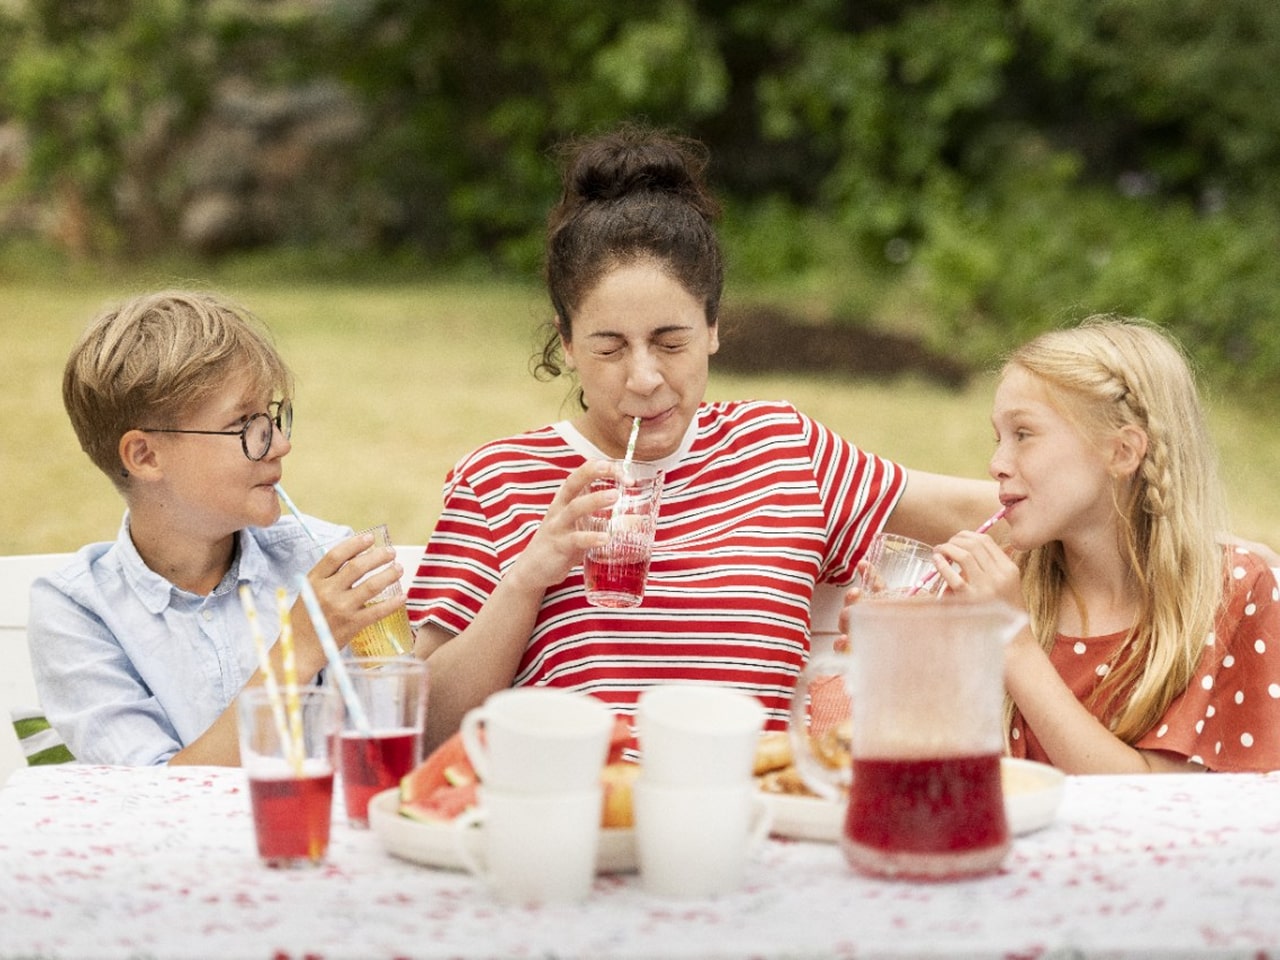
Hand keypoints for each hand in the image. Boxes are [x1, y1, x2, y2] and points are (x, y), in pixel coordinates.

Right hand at [297, 531, 401, 650]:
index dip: (355, 544)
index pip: (336, 555)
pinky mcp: (352, 625)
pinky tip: (402, 596)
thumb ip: (327, 577)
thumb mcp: (309, 592)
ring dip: (389, 574)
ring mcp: (340, 609)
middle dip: (378, 556)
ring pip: (371, 586)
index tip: (370, 537)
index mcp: (313, 581)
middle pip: (357, 567)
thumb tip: (356, 557)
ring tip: (398, 569)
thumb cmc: (306, 619)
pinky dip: (393, 602)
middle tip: (391, 552)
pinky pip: (378, 610)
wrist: (299, 650)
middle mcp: (327, 592)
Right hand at [505, 459, 620, 595]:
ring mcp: (558, 527)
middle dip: (592, 473)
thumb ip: (605, 520)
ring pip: (574, 508)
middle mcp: (560, 508)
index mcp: (566, 499)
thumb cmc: (562, 543)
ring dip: (595, 500)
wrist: (533, 569)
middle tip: (616, 472)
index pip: (582, 474)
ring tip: (616, 496)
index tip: (626, 473)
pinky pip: (575, 540)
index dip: (603, 469)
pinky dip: (591, 538)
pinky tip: (605, 538)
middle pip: (573, 483)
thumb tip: (639, 521)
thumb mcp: (583, 527)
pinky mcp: (558, 547)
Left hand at [932, 531, 1022, 609]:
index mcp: (1009, 569)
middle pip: (974, 544)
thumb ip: (992, 566)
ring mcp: (986, 588)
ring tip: (939, 551)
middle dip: (955, 540)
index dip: (967, 535)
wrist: (1010, 638)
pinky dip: (942, 565)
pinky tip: (936, 561)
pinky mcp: (971, 600)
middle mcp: (999, 576)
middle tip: (944, 546)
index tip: (956, 539)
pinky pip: (954, 576)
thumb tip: (968, 546)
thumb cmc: (1003, 611)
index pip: (986, 541)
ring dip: (947, 548)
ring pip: (964, 555)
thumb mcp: (1006, 584)